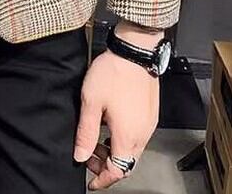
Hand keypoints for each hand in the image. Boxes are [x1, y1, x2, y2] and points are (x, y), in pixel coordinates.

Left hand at [74, 23, 161, 188]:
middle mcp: (142, 134)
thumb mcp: (91, 102)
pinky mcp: (151, 114)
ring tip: (97, 139)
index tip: (91, 181)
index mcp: (127, 136)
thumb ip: (86, 132)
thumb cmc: (113, 73)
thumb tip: (80, 156)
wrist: (134, 51)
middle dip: (107, 166)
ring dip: (115, 152)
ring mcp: (149, 124)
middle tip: (89, 155)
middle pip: (127, 164)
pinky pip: (138, 137)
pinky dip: (124, 140)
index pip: (117, 171)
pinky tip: (111, 126)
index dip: (103, 179)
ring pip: (133, 151)